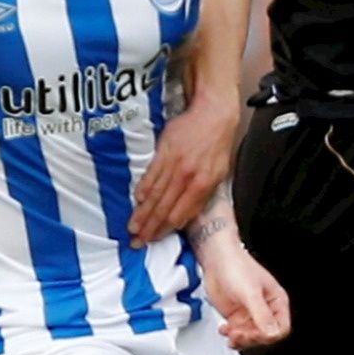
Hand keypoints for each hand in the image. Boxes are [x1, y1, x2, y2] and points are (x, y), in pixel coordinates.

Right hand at [134, 93, 239, 245]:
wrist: (213, 113)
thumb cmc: (218, 143)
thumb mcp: (220, 172)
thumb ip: (204, 194)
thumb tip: (188, 214)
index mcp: (203, 184)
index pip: (181, 214)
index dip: (166, 230)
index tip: (156, 239)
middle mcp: (187, 177)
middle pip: (164, 209)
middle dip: (150, 228)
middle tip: (137, 241)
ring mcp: (174, 165)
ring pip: (155, 195)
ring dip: (143, 213)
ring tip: (133, 227)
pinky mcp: (163, 153)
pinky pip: (150, 176)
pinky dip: (143, 190)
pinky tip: (137, 201)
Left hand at [200, 235, 291, 350]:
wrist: (215, 260)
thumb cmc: (237, 266)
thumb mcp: (250, 292)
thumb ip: (261, 314)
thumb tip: (272, 333)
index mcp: (276, 301)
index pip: (281, 328)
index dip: (269, 335)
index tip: (255, 333)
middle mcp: (265, 309)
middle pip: (265, 336)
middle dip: (251, 337)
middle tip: (239, 332)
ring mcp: (250, 313)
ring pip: (251, 337)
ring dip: (240, 339)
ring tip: (230, 332)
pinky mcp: (236, 316)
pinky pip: (238, 334)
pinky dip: (231, 335)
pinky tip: (225, 329)